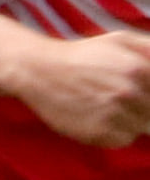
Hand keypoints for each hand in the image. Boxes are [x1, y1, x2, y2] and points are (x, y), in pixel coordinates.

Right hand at [14, 31, 149, 146]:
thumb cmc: (83, 55)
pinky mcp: (98, 134)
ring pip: (142, 128)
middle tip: (123, 98)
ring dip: (132, 120)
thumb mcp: (121, 40)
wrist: (40, 72)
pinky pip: (124, 140)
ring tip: (111, 106)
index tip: (141, 94)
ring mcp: (114, 116)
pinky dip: (117, 132)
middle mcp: (129, 94)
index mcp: (140, 69)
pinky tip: (101, 117)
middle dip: (145, 106)